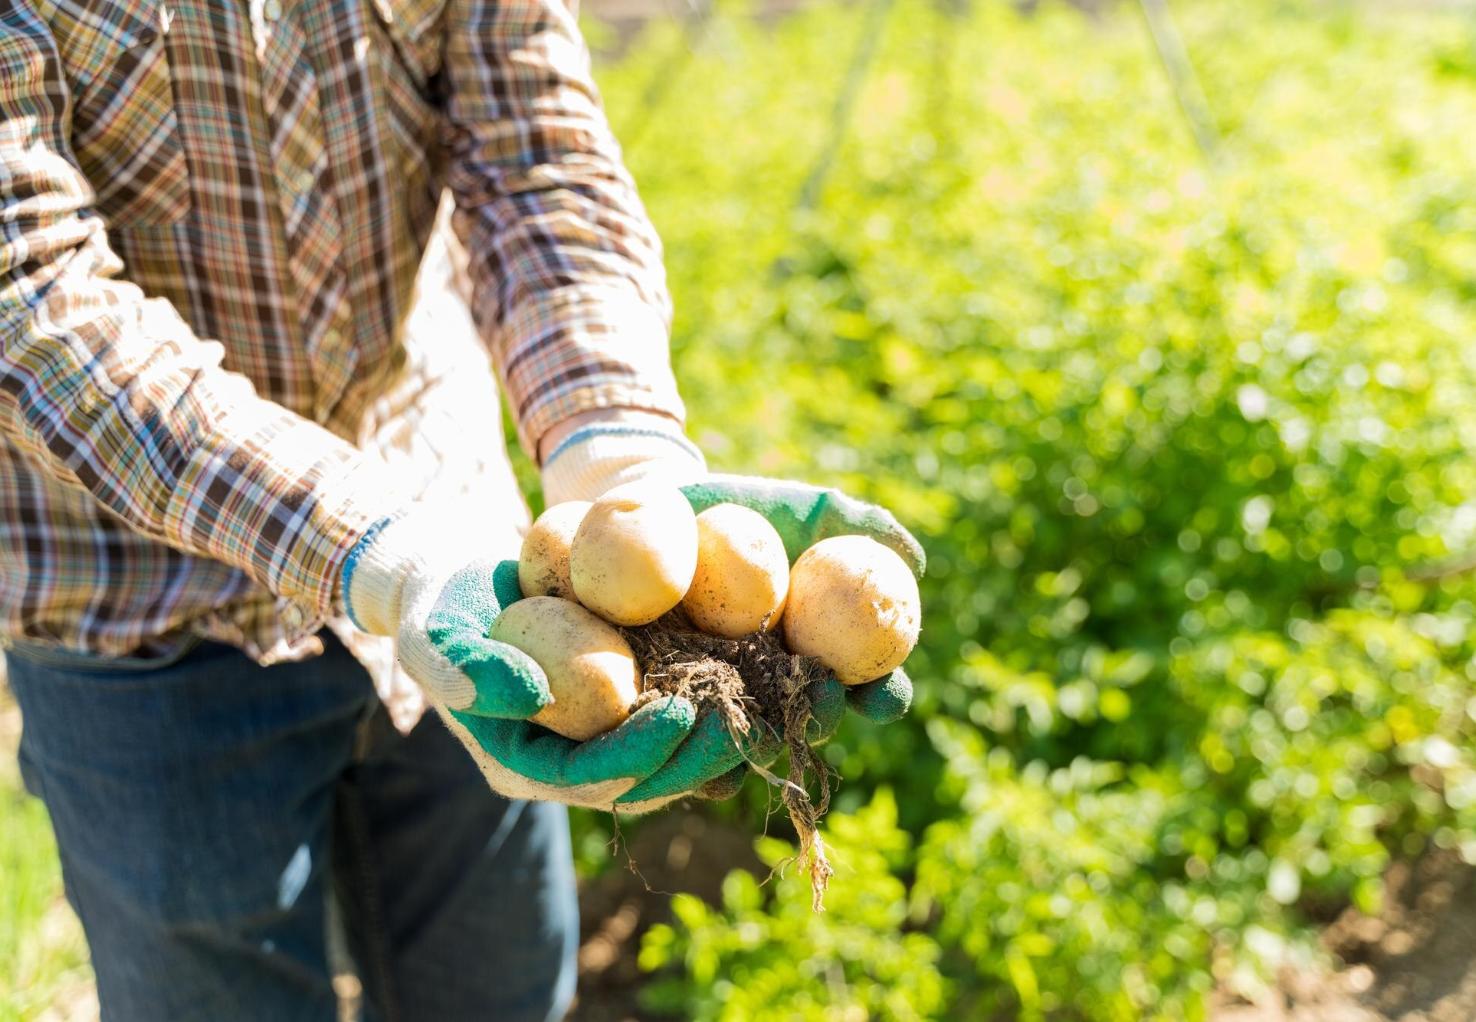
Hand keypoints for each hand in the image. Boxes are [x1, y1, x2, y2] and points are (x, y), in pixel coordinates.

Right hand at [341, 510, 762, 811]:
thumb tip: (531, 693)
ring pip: (682, 751)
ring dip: (733, 732)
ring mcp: (610, 734)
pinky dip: (735, 694)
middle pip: (649, 776)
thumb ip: (469, 669)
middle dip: (701, 753)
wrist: (461, 581)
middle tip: (746, 716)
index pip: (591, 777)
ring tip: (781, 703)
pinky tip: (779, 673)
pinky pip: (693, 709)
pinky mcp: (640, 700)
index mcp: (527, 765)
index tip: (682, 713)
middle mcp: (575, 762)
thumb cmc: (440, 608)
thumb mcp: (437, 635)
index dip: (640, 753)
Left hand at [540, 417, 924, 735]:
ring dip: (758, 738)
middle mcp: (774, 688)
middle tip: (824, 698)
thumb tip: (912, 558)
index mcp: (818, 653)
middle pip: (809, 718)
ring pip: (747, 735)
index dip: (883, 695)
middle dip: (822, 717)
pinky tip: (684, 729)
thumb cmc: (739, 509)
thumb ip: (854, 524)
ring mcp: (720, 701)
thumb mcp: (798, 508)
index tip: (886, 691)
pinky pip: (678, 736)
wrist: (652, 511)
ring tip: (759, 729)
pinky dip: (684, 740)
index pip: (866, 685)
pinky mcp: (663, 705)